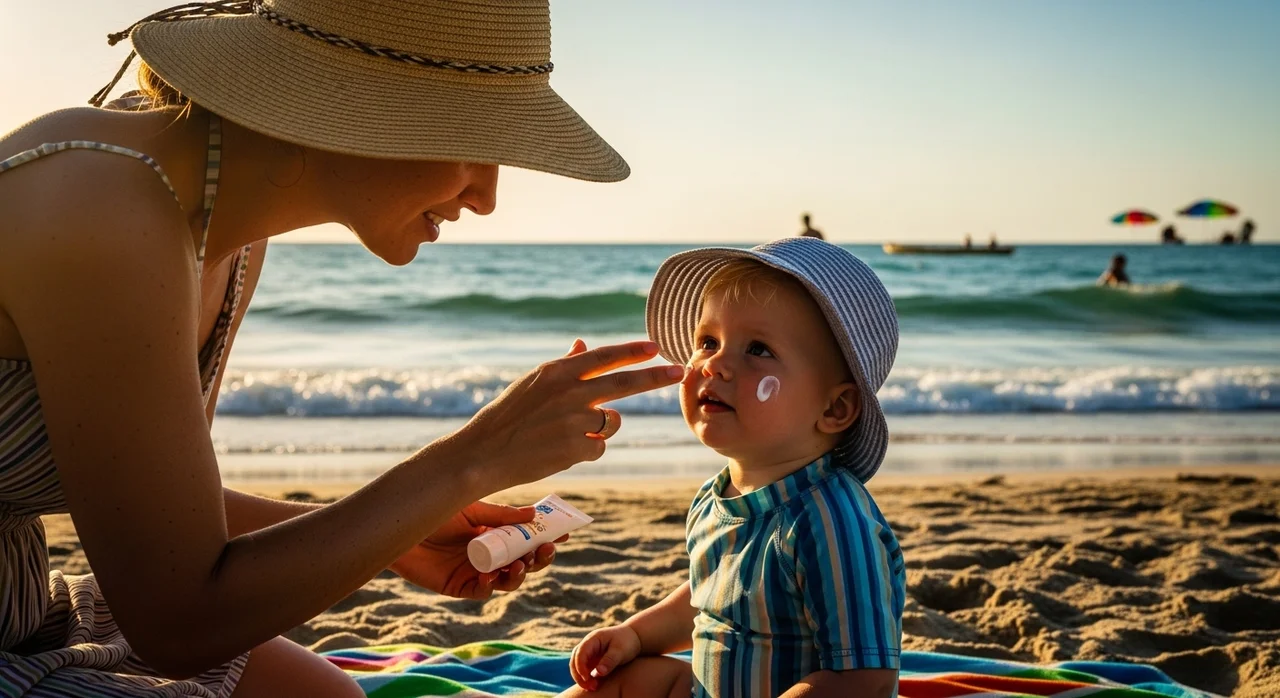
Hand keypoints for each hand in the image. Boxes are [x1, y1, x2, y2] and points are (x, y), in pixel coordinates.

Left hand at [388, 500, 564, 598]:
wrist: (400, 525)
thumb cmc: (433, 512)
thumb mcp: (471, 509)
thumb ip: (500, 515)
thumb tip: (534, 514)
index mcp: (495, 531)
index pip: (527, 536)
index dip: (547, 536)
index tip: (566, 532)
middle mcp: (489, 552)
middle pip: (524, 561)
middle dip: (539, 558)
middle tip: (547, 550)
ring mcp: (476, 570)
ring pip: (508, 580)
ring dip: (520, 574)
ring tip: (520, 565)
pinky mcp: (459, 586)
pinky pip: (482, 591)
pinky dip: (491, 586)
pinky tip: (492, 576)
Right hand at [456, 339, 682, 491]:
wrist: (484, 453)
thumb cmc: (508, 416)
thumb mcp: (532, 383)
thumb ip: (563, 366)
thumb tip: (582, 344)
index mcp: (558, 371)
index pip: (605, 357)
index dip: (632, 351)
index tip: (655, 347)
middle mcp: (570, 392)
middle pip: (626, 383)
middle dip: (656, 377)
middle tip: (680, 371)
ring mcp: (576, 420)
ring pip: (612, 421)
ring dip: (601, 427)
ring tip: (567, 433)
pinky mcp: (578, 447)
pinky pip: (599, 446)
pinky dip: (586, 450)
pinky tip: (560, 450)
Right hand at [569, 624, 641, 690]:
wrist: (634, 638)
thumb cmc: (628, 642)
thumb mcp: (620, 651)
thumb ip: (609, 661)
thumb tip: (598, 673)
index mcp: (593, 639)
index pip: (580, 653)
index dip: (581, 666)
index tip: (587, 679)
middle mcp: (588, 645)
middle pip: (575, 660)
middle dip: (579, 675)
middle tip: (589, 687)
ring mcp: (589, 653)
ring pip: (577, 667)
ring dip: (582, 678)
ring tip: (592, 688)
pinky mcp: (593, 661)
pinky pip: (585, 671)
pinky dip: (587, 679)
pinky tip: (595, 686)